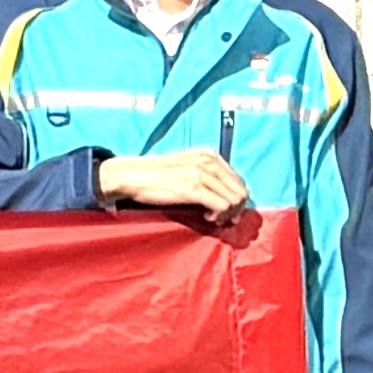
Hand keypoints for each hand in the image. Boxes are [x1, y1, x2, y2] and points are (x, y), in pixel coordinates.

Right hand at [96, 146, 250, 219]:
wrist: (131, 175)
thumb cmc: (155, 175)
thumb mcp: (186, 166)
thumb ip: (206, 174)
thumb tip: (225, 193)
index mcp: (209, 154)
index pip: (238, 180)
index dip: (236, 198)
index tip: (224, 210)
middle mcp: (208, 161)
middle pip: (241, 190)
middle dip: (236, 208)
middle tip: (222, 218)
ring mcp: (201, 173)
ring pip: (236, 199)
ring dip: (229, 214)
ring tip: (213, 218)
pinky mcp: (193, 187)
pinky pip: (223, 206)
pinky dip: (220, 216)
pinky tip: (207, 218)